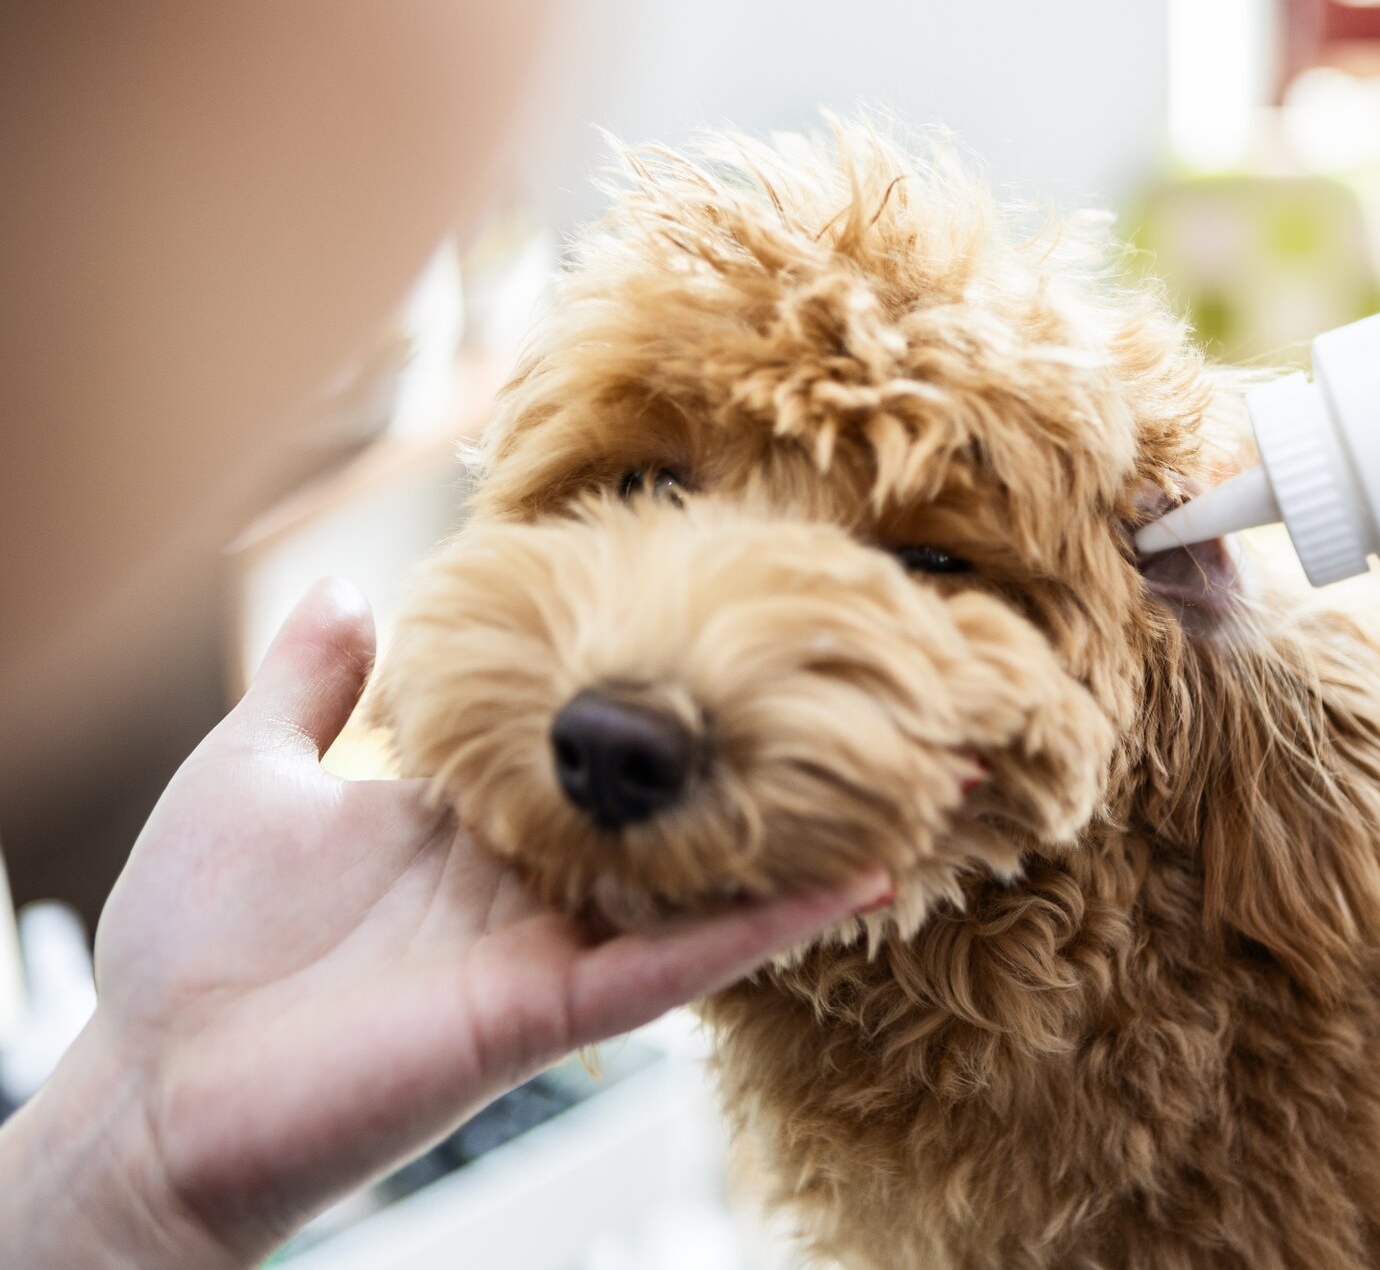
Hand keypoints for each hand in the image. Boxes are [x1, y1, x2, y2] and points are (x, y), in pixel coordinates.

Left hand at [0, 579, 885, 1268]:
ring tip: (924, 779)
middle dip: (782, 758)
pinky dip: (776, 924)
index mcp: (479, 814)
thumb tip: (344, 585)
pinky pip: (686, 960)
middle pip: (688, 808)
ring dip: (819, 838)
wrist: (160, 1089)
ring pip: (716, 882)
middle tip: (888, 697)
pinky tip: (862, 881)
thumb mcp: (247, 773)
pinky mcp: (558, 1007)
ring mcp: (560, 941)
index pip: (602, 741)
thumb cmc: (191, 943)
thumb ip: (312, 686)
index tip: (753, 628)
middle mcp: (540, 874)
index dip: (677, 692)